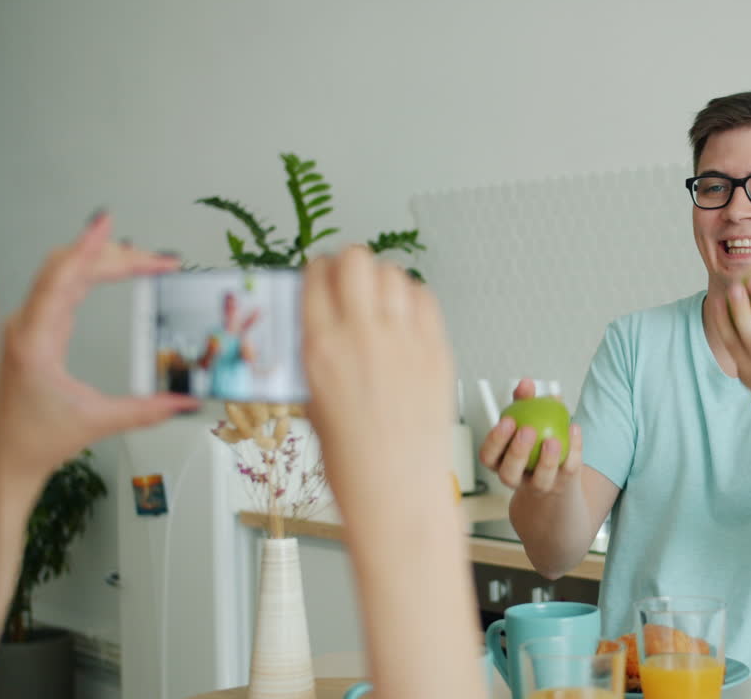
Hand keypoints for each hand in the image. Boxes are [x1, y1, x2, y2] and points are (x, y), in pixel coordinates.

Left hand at [0, 212, 199, 483]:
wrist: (0, 457)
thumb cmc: (34, 440)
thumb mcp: (97, 423)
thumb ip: (147, 411)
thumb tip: (187, 402)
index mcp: (36, 342)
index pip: (62, 278)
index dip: (89, 248)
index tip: (106, 223)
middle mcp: (28, 326)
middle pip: (69, 267)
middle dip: (115, 255)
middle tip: (158, 256)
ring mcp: (29, 325)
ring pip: (64, 272)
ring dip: (103, 260)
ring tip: (143, 258)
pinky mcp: (35, 329)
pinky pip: (61, 285)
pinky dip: (89, 271)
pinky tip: (110, 267)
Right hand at [302, 246, 455, 503]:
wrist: (397, 491)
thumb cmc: (353, 462)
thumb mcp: (313, 403)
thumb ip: (317, 357)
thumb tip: (319, 330)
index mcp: (321, 348)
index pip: (316, 276)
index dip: (317, 271)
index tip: (319, 276)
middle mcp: (363, 336)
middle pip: (356, 260)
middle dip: (348, 264)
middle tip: (348, 279)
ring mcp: (405, 341)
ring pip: (394, 273)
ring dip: (382, 279)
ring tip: (379, 299)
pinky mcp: (437, 352)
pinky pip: (425, 301)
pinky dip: (413, 300)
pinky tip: (406, 317)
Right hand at [477, 377, 583, 494]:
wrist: (557, 474)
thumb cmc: (534, 442)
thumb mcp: (526, 419)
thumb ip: (524, 402)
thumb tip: (525, 383)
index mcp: (500, 461)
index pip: (488, 456)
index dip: (495, 441)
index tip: (508, 421)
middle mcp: (517, 477)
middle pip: (509, 473)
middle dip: (517, 452)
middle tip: (528, 430)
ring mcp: (540, 485)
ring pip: (539, 481)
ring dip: (546, 460)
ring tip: (552, 439)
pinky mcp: (563, 483)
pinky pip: (568, 469)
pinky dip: (573, 448)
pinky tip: (574, 429)